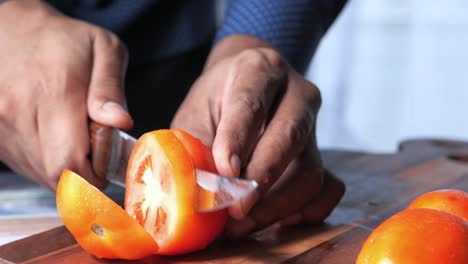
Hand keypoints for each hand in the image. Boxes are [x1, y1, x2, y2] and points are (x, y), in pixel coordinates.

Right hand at [0, 0, 131, 189]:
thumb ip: (111, 88)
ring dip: (69, 167)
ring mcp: (2, 129)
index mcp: (52, 92)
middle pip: (58, 175)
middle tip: (98, 146)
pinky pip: (30, 168)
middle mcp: (19, 115)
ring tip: (76, 134)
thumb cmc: (66, 41)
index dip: (97, 169)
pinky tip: (57, 136)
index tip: (110, 152)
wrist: (16, 33)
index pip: (71, 161)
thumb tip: (121, 123)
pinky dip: (51, 162)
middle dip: (88, 172)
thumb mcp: (104, 50)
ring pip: (43, 176)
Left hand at [171, 35, 344, 236]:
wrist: (247, 88)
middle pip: (289, 136)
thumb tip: (191, 192)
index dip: (238, 138)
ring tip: (242, 224)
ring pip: (309, 170)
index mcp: (259, 69)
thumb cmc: (218, 101)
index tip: (224, 171)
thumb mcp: (197, 112)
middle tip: (234, 209)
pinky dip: (304, 211)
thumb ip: (193, 147)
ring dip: (276, 205)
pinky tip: (276, 221)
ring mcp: (315, 126)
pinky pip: (327, 189)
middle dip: (260, 179)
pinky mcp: (321, 155)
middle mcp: (296, 93)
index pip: (251, 102)